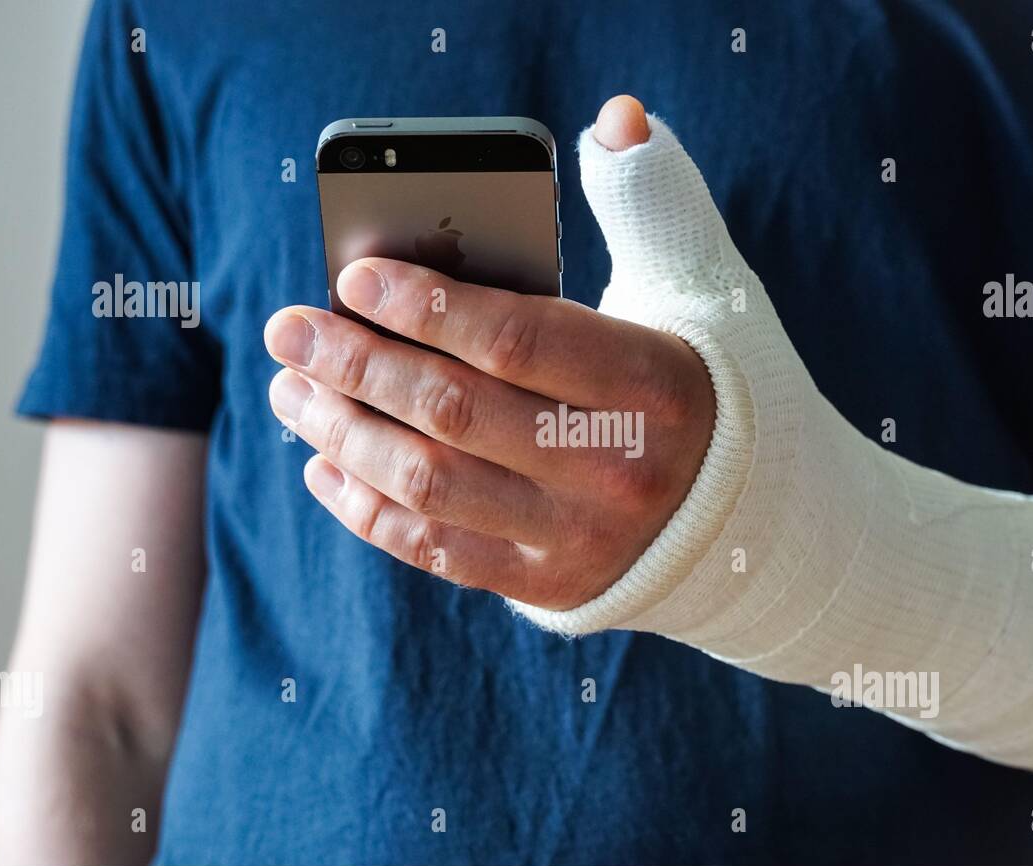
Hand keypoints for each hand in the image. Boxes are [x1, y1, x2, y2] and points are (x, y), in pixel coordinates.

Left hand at [265, 97, 715, 610]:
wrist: (741, 511)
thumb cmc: (688, 379)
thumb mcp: (692, 288)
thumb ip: (650, 200)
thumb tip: (615, 116)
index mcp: (653, 384)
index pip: (520, 339)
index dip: (427, 305)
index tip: (353, 275)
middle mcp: (614, 468)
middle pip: (457, 412)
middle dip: (357, 366)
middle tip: (290, 332)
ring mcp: (577, 536)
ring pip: (433, 485)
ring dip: (344, 436)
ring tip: (290, 392)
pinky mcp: (546, 582)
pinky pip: (437, 550)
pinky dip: (368, 509)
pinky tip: (324, 465)